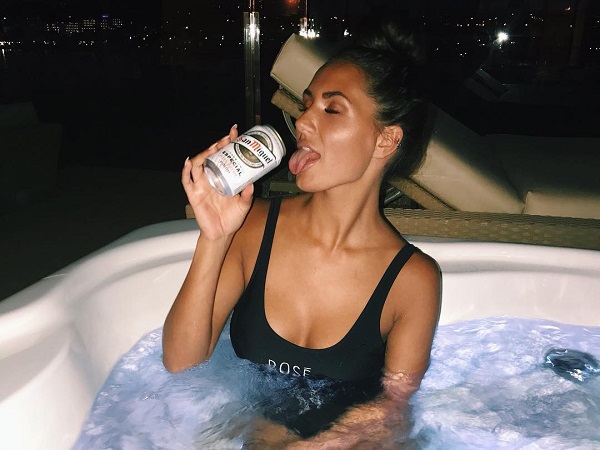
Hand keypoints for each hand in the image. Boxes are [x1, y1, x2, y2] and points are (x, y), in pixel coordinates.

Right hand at [183, 124, 253, 240]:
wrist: (221, 234)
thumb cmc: (231, 219)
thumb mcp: (244, 205)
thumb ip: (248, 195)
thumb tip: (252, 184)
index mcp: (223, 178)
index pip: (224, 157)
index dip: (228, 144)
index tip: (234, 133)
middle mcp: (211, 179)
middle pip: (211, 157)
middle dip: (217, 146)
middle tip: (226, 139)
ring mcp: (201, 185)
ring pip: (198, 164)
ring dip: (204, 154)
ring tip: (213, 148)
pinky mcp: (193, 194)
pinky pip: (187, 180)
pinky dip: (186, 170)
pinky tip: (189, 162)